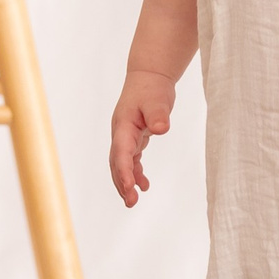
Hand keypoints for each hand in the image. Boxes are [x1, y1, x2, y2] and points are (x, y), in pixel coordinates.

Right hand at [110, 69, 175, 206]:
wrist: (148, 77)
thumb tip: (161, 129)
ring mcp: (125, 136)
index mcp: (123, 125)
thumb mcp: (157, 100)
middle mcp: (121, 133)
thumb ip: (158, 114)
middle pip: (117, 162)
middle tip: (131, 202)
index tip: (130, 187)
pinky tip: (144, 185)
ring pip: (122, 164)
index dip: (124, 170)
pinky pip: (131, 160)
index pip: (121, 152)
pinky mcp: (133, 138)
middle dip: (122, 183)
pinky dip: (135, 173)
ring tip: (133, 200)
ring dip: (126, 182)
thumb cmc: (152, 88)